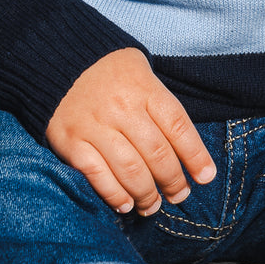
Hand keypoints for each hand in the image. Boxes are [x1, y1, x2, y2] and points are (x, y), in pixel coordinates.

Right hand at [46, 47, 215, 216]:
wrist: (58, 58)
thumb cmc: (110, 71)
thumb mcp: (142, 72)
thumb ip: (161, 106)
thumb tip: (188, 150)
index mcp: (145, 88)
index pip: (179, 127)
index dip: (196, 156)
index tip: (205, 177)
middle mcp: (122, 107)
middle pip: (157, 154)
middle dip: (173, 182)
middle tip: (178, 195)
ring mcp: (95, 125)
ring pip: (130, 170)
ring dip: (146, 194)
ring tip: (153, 205)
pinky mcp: (71, 141)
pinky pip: (97, 175)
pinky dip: (114, 194)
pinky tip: (125, 204)